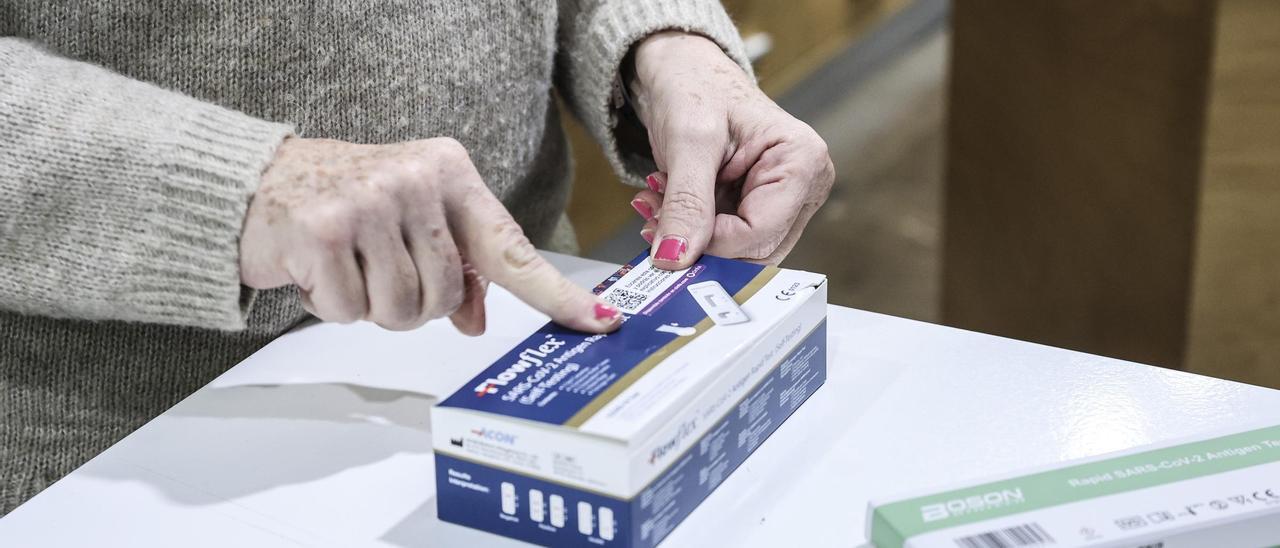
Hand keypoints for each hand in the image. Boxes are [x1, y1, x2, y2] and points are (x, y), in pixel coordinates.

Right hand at [239, 137, 621, 333]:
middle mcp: (416, 179)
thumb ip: (454, 266)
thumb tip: (476, 320)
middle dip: (412, 304)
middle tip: (378, 272)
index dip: (555, 293)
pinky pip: (350, 311)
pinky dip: (330, 304)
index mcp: (449, 172)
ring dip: (370, 306)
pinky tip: (315, 269)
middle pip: (445, 296)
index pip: (510, 247)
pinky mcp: (322, 231)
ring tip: (347, 267)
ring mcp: (369, 201)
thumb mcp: (410, 221)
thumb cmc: (345, 202)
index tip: (599, 321)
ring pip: (401, 310)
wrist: (256, 181)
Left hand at [628, 31, 833, 268]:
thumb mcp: (688, 141)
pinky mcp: (756, 208)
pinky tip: (665, 202)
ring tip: (656, 201)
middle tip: (654, 216)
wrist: (683, 70)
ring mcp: (781, 201)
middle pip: (754, 251)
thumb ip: (686, 202)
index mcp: (802, 161)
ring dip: (689, 237)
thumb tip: (676, 258)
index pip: (762, 232)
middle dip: (699, 242)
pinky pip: (725, 241)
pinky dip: (688, 230)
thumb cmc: (695, 85)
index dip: (713, 243)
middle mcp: (801, 187)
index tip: (669, 234)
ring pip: (737, 253)